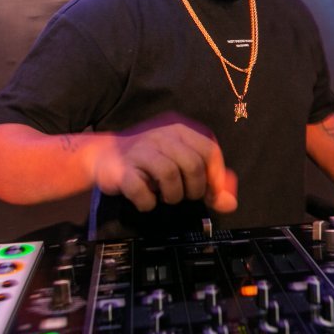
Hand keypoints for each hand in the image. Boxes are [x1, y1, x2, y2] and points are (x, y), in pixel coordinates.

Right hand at [91, 114, 237, 213]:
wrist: (103, 157)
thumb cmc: (149, 162)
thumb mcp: (181, 166)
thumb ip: (209, 181)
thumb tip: (230, 202)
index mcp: (179, 131)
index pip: (210, 150)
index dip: (216, 177)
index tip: (211, 194)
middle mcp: (161, 136)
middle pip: (193, 164)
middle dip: (194, 189)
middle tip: (183, 195)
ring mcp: (140, 151)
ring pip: (170, 174)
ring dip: (173, 195)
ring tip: (165, 197)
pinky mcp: (122, 169)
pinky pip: (140, 189)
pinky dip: (147, 202)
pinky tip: (147, 201)